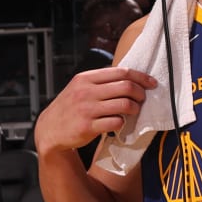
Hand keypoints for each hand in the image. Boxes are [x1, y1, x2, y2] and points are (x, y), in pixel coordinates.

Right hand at [33, 66, 156, 153]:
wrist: (49, 129)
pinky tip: (120, 122)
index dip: (141, 77)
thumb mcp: (80, 87)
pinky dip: (123, 122)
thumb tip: (130, 77)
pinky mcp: (88, 127)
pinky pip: (116, 122)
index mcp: (85, 78)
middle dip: (140, 93)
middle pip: (126, 87)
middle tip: (143, 99)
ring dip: (135, 108)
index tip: (151, 83)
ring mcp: (87, 109)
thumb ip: (101, 81)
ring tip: (134, 111)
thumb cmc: (70, 107)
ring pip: (124, 105)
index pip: (121, 72)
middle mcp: (86, 92)